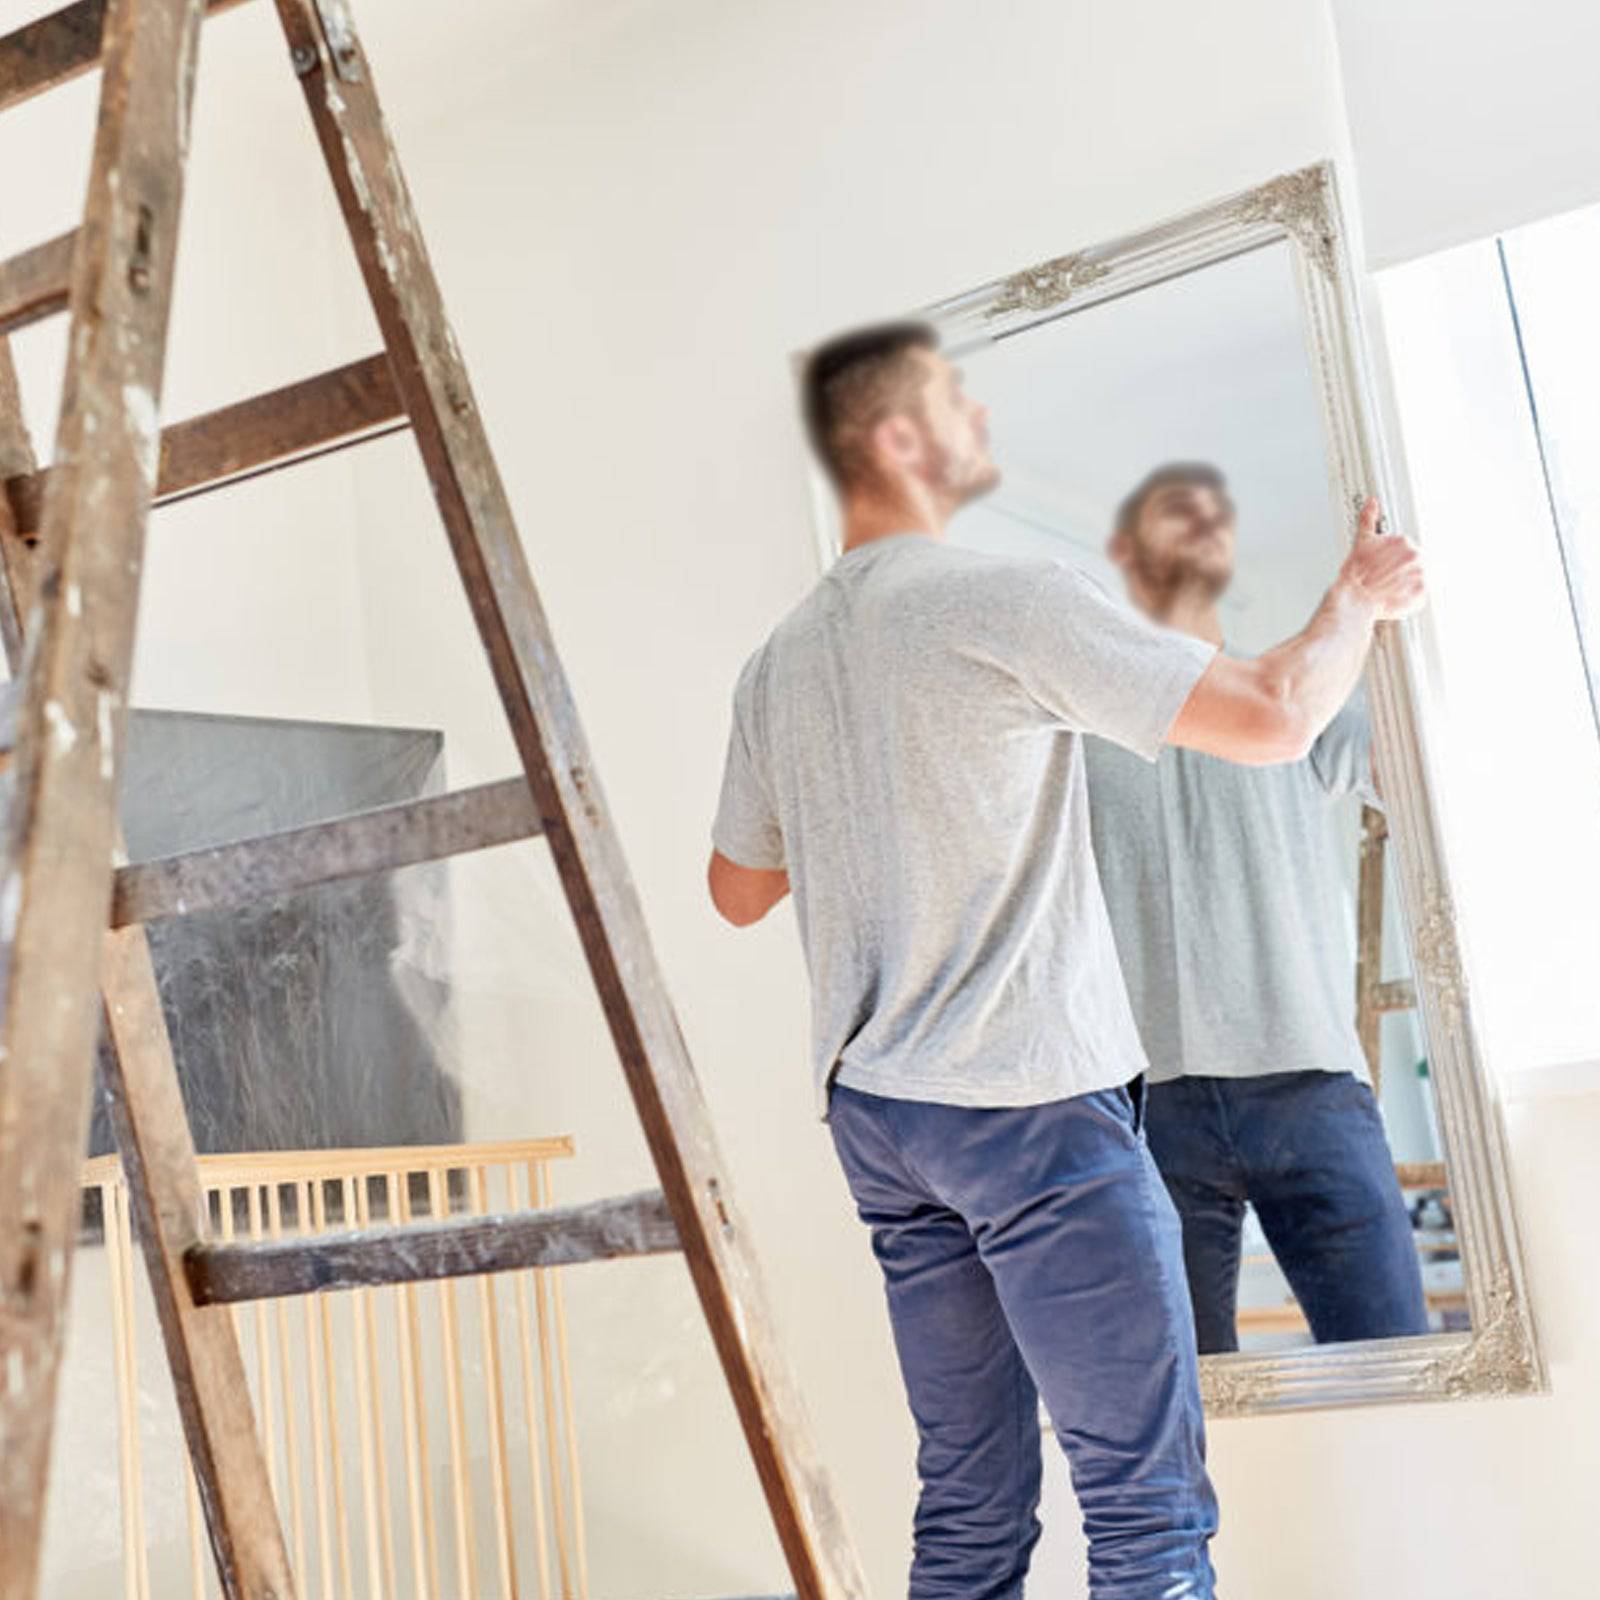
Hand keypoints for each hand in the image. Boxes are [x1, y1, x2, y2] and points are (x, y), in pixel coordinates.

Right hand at [1337, 497, 1425, 620]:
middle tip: (1384, 582)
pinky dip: (1409, 598)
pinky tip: (1395, 598)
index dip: (1394, 562)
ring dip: (1405, 586)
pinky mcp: (1422, 593)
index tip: (1384, 570)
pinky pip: (1420, 595)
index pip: (1407, 551)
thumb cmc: (1356, 575)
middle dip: (1400, 573)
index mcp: (1404, 541)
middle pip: (1414, 565)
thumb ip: (1368, 520)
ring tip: (1388, 591)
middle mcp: (1416, 555)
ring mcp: (1421, 574)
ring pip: (1418, 579)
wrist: (1354, 600)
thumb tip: (1371, 503)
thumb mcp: (1362, 542)